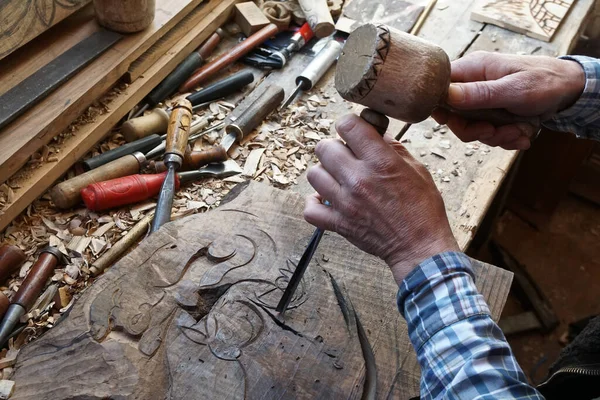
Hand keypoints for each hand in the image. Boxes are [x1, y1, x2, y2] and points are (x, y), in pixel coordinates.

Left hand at [304, 114, 458, 284]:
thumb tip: (375, 132)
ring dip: (324, 173)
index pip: (347, 126)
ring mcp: (345, 203)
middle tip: (347, 157)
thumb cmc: (423, 208)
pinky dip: (314, 204)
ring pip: (313, 174)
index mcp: (380, 162)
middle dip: (335, 148)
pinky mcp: (339, 223)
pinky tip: (327, 200)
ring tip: (338, 179)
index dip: (349, 124)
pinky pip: (310, 209)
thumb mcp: (417, 169)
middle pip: (324, 148)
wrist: (420, 247)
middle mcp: (358, 179)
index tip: (354, 132)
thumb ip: (393, 148)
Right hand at [433, 51, 584, 149]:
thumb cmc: (544, 81)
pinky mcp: (493, 116)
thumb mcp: (512, 89)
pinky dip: (506, 139)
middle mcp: (473, 86)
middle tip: (493, 131)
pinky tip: (522, 134)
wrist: (570, 90)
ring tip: (518, 131)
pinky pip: (489, 135)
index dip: (441, 107)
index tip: (452, 121)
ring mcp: (483, 102)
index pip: (440, 87)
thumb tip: (447, 95)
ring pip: (473, 129)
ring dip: (497, 136)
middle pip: (454, 116)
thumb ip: (479, 94)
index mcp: (473, 70)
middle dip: (476, 130)